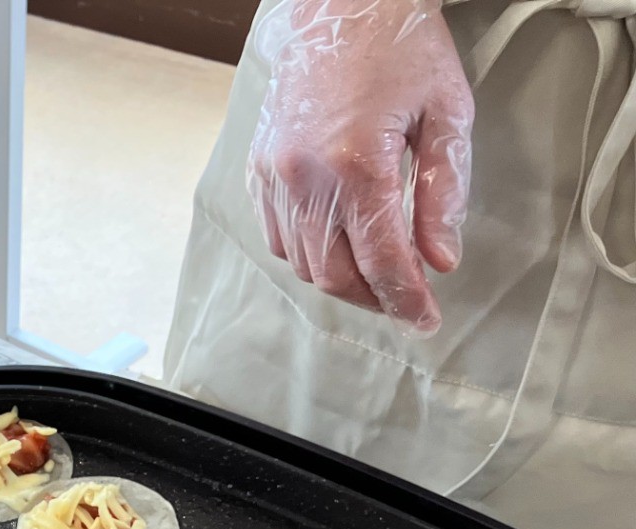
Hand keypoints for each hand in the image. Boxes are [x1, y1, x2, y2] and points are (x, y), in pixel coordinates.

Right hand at [248, 0, 472, 332]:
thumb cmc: (398, 48)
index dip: (406, 299)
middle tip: (404, 302)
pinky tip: (337, 247)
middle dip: (373, 298)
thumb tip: (440, 257)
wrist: (337, 8)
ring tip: (374, 278)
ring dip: (341, 281)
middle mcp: (306, 176)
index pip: (382, 258)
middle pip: (336, 272)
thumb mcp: (446, 112)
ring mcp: (276, 175)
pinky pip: (278, 237)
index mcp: (357, 162)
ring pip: (303, 263)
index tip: (424, 319)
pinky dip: (308, 255)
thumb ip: (442, 191)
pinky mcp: (259, 170)